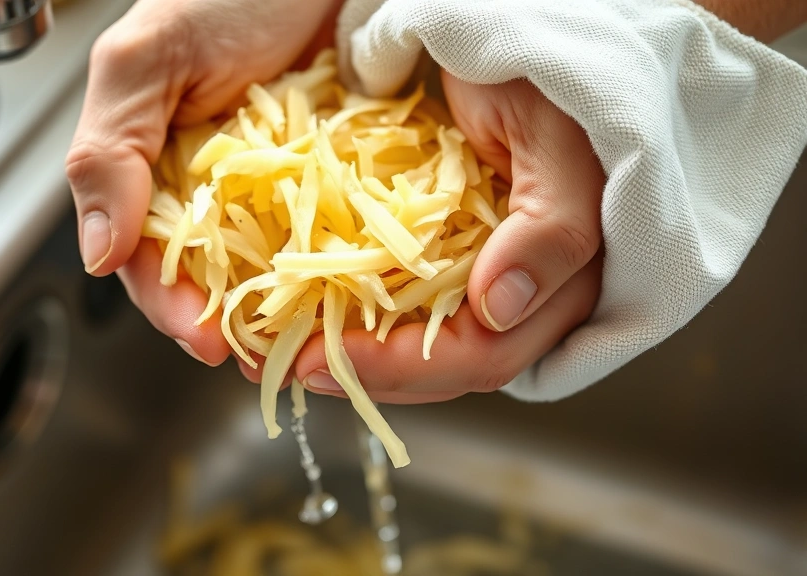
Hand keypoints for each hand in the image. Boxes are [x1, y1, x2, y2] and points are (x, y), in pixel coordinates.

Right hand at [65, 0, 340, 365]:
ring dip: (282, 310)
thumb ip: (109, 150)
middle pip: (209, 278)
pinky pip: (325, 235)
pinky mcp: (326, 177)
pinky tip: (347, 290)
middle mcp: (210, 188)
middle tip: (266, 354)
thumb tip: (95, 254)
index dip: (171, 305)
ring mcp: (270, 187)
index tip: (204, 339)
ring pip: (265, 268)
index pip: (148, 260)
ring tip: (309, 339)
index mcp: (153, 170)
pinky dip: (331, 268)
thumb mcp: (148, 60)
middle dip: (232, 323)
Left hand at [291, 77, 604, 402]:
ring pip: (433, 345)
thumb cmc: (543, 77)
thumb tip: (499, 308)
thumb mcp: (554, 141)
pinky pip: (416, 305)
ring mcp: (496, 273)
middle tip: (296, 363)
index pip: (484, 354)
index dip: (402, 369)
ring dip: (368, 355)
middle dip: (373, 372)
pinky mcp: (460, 252)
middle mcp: (534, 288)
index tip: (321, 359)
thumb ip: (552, 229)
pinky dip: (371, 315)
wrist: (518, 35)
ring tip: (299, 348)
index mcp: (568, 278)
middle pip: (453, 366)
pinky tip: (329, 312)